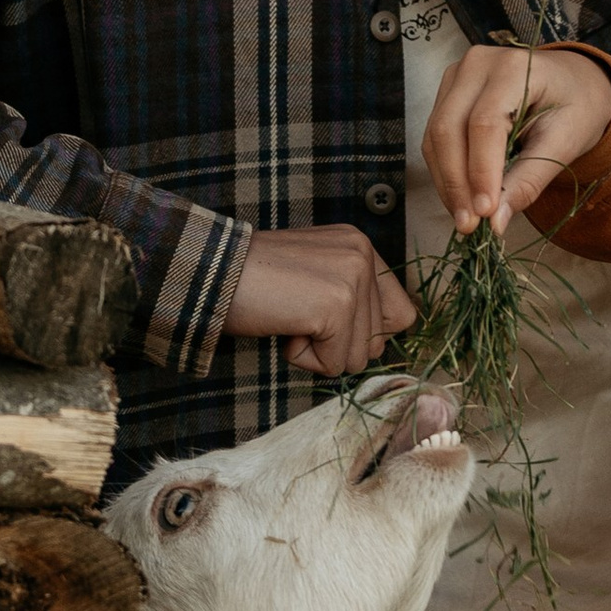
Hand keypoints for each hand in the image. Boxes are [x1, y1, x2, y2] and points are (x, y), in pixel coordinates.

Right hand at [218, 224, 414, 380]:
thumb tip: (379, 346)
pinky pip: (334, 364)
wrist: (210, 272)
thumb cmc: (252, 282)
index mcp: (360, 246)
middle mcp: (364, 255)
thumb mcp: (314, 278)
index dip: (363, 334)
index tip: (324, 322)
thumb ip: (350, 299)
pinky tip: (284, 325)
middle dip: (336, 345)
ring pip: (358, 357)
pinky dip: (304, 358)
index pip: (400, 314)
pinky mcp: (338, 304)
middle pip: (379, 342)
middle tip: (297, 315)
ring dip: (318, 352)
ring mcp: (354, 278)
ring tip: (288, 316)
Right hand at [425, 46, 610, 234]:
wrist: (573, 82)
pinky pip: (435, 136)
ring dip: (447, 182)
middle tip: (469, 224)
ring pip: (436, 135)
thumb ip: (530, 180)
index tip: (485, 213)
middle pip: (449, 129)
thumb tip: (496, 220)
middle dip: (456, 183)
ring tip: (465, 218)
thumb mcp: (567, 143)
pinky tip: (461, 197)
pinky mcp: (448, 92)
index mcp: (514, 68)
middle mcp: (477, 64)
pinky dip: (446, 171)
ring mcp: (458, 75)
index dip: (481, 172)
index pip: (484, 124)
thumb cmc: (576, 106)